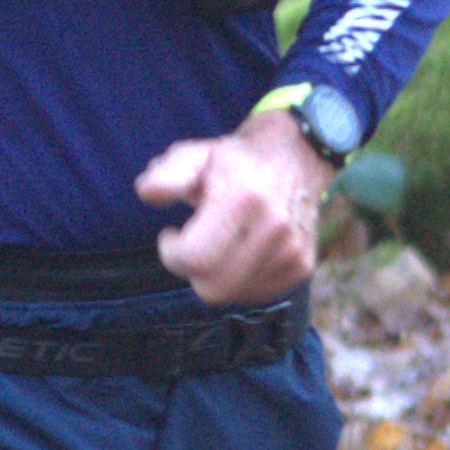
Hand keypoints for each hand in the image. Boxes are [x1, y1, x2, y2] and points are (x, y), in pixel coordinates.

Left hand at [136, 104, 329, 307]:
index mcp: (244, 199)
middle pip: (213, 288)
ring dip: (216, 276)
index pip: (196, 259)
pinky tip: (239, 252)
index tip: (171, 234)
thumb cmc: (233, 160)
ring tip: (220, 243)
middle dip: (192, 270)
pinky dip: (240, 281)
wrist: (294, 157)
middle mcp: (275, 228)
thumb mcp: (194, 155)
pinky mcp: (302, 266)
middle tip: (193, 243)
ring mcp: (292, 251)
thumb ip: (167, 174)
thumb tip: (147, 193)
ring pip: (234, 294)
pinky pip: (256, 294)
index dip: (172, 254)